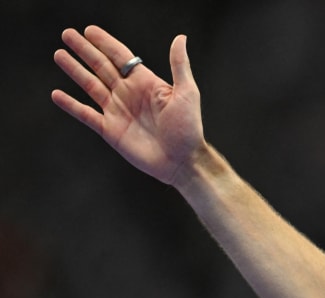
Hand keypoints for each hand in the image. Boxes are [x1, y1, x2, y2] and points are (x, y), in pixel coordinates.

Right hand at [52, 26, 203, 185]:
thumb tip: (180, 38)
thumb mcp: (187, 93)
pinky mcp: (110, 130)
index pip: (121, 57)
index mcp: (145, 83)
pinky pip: (86, 115)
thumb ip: (179, 65)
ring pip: (90, 86)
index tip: (89, 30)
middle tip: (67, 34)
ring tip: (59, 55)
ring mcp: (118, 111)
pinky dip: (71, 105)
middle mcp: (129, 94)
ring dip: (75, 70)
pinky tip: (57, 94)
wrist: (182, 161)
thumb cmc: (189, 129)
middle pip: (101, 66)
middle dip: (84, 50)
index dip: (105, 43)